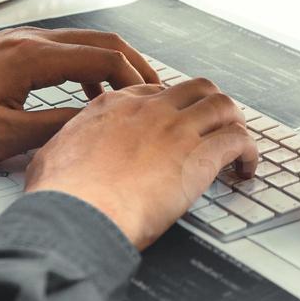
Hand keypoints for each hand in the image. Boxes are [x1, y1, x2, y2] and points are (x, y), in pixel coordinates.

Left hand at [0, 27, 160, 163]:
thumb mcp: (1, 137)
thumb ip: (52, 128)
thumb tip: (93, 126)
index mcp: (30, 57)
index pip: (104, 55)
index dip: (136, 78)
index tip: (153, 100)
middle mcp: (29, 41)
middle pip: (102, 40)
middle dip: (135, 66)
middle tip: (155, 95)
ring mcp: (20, 42)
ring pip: (85, 42)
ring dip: (112, 66)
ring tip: (128, 97)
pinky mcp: (12, 52)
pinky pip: (65, 50)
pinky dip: (88, 68)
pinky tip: (89, 94)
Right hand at [25, 79, 257, 248]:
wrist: (78, 212)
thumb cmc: (61, 195)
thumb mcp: (50, 156)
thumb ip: (64, 149)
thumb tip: (58, 158)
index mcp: (112, 107)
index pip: (154, 91)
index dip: (171, 106)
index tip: (176, 123)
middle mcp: (149, 110)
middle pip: (195, 88)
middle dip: (210, 104)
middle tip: (215, 126)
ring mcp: (177, 129)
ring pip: (223, 106)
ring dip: (235, 123)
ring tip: (238, 144)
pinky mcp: (200, 156)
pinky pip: (238, 141)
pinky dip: (249, 152)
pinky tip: (246, 168)